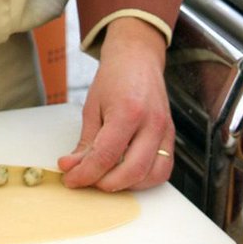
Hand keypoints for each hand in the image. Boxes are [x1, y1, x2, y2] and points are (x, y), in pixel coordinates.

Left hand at [57, 18, 173, 191]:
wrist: (137, 58)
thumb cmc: (114, 78)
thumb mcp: (92, 106)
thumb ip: (85, 141)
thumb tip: (72, 167)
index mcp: (128, 111)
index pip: (106, 155)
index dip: (85, 173)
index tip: (71, 179)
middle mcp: (152, 123)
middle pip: (132, 171)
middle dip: (105, 183)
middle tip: (86, 180)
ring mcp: (165, 130)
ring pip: (152, 175)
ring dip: (127, 185)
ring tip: (105, 178)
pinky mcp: (171, 136)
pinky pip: (164, 168)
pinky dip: (145, 179)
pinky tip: (126, 174)